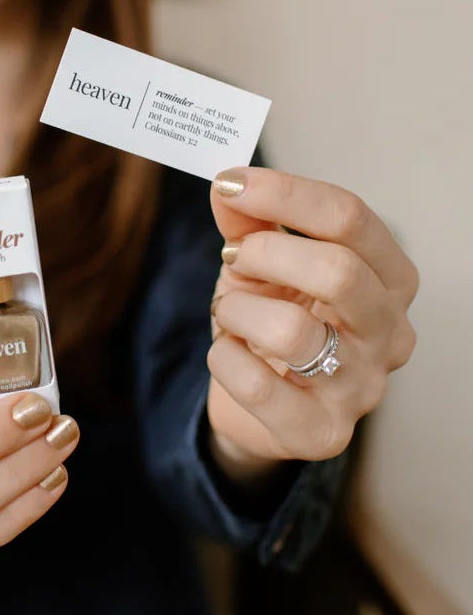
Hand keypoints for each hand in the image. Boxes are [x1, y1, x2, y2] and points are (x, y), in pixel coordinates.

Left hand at [205, 168, 417, 481]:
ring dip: (238, 309)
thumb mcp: (259, 263)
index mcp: (387, 276)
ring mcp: (363, 387)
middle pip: (339, 270)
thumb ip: (249, 222)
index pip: (350, 217)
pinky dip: (224, 357)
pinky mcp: (323, 432)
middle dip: (266, 253)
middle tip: (234, 258)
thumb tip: (230, 186)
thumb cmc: (270, 321)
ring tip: (230, 313)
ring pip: (292, 330)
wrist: (257, 403)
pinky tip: (228, 352)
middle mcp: (390, 331)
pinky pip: (258, 385)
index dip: (284, 192)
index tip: (230, 182)